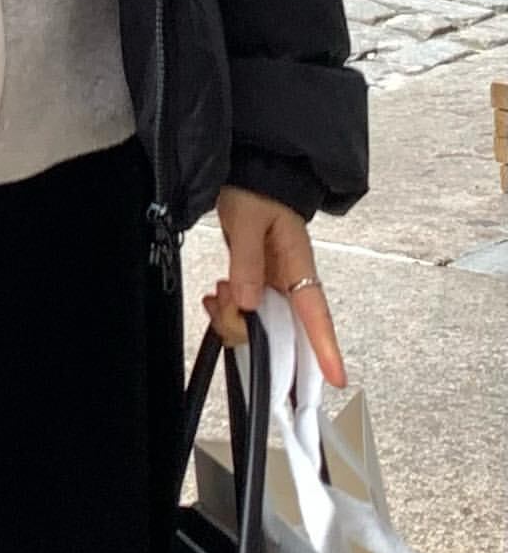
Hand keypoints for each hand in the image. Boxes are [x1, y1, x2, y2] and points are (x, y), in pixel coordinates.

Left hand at [204, 186, 346, 387]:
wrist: (249, 174)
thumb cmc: (256, 191)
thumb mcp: (247, 219)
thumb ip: (247, 261)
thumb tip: (250, 303)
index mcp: (298, 265)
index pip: (316, 313)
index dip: (326, 347)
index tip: (337, 378)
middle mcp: (291, 282)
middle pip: (282, 330)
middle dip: (250, 331)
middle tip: (225, 306)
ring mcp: (274, 286)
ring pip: (260, 325)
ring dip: (234, 319)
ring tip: (219, 293)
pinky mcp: (258, 285)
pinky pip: (246, 313)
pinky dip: (228, 311)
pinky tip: (217, 297)